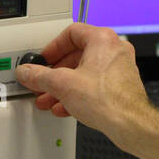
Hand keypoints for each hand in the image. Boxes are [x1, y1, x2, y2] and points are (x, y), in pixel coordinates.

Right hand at [14, 22, 152, 146]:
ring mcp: (120, 68)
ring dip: (64, 86)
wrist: (130, 124)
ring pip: (84, 72)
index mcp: (102, 39)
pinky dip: (77, 93)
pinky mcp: (121, 86)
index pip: (71, 33)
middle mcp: (114, 50)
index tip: (43, 60)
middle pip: (76, 55)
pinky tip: (65, 106)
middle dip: (55, 72)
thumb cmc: (108, 100)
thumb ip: (39, 76)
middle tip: (43, 81)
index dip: (52, 47)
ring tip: (50, 97)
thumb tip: (27, 72)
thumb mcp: (62, 84)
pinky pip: (94, 85)